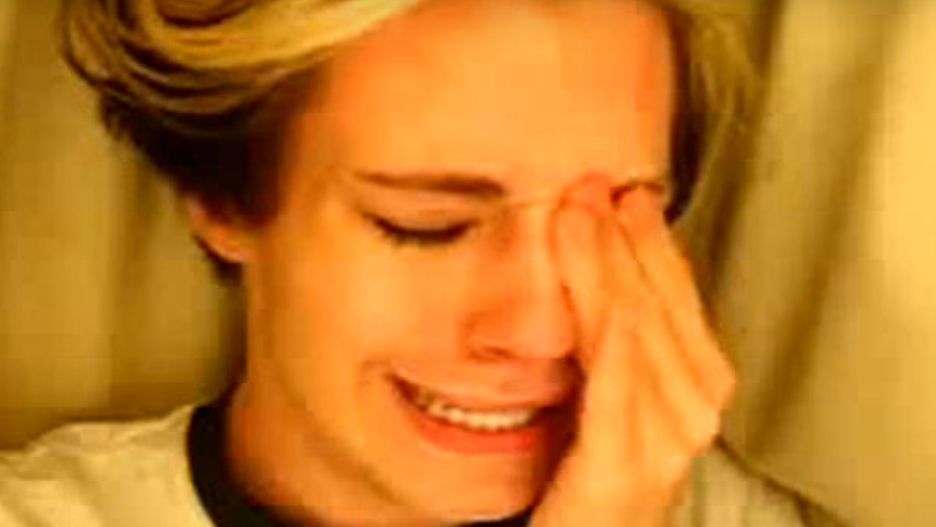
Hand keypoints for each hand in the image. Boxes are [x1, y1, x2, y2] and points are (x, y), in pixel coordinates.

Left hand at [529, 176, 735, 526]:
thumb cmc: (591, 480)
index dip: (648, 241)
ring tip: (577, 212)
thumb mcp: (611, 399)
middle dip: (623, 239)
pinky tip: (590, 284)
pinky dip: (605, 325)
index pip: (676, 299)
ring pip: (635, 330)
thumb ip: (615, 349)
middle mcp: (692, 411)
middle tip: (591, 183)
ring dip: (605, 264)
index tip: (620, 192)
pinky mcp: (624, 467)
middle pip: (658, 305)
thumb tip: (595, 275)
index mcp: (692, 390)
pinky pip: (616, 381)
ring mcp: (666, 440)